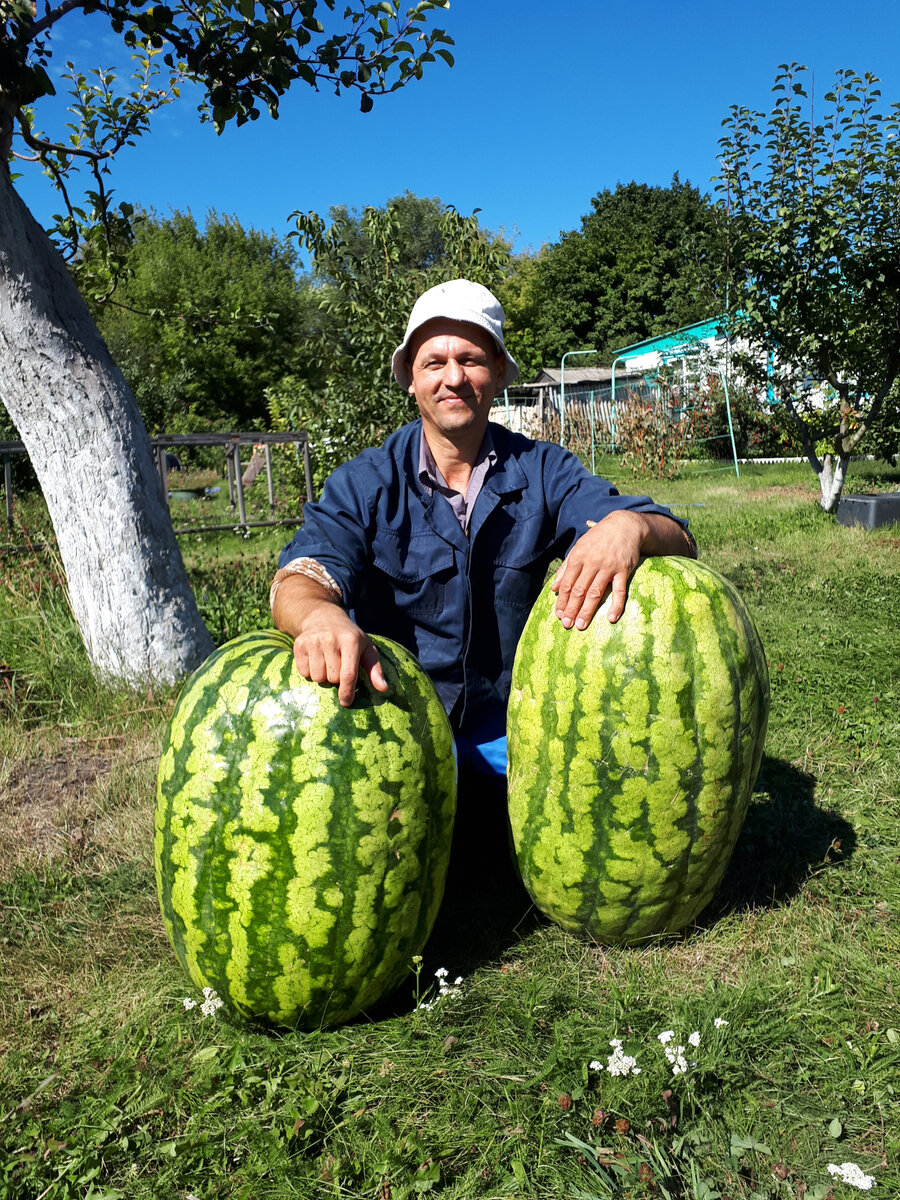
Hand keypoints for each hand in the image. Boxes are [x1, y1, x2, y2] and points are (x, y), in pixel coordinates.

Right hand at [293, 612, 387, 706]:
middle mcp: (331, 639)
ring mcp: (313, 640)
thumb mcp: (366, 649)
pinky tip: (315, 659)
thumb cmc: (350, 637)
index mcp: (351, 641)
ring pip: (317, 677)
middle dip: (336, 678)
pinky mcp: (299, 644)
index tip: (346, 702)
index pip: (348, 673)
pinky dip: (309, 671)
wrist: (324, 617)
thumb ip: (375, 669)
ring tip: (327, 663)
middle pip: (332, 678)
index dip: (347, 691)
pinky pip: (303, 672)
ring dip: (322, 676)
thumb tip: (383, 689)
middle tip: (338, 665)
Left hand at [550, 510, 648, 628]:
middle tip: (566, 624)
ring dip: (587, 610)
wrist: (624, 525)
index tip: (558, 614)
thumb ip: (565, 568)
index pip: (567, 583)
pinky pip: (620, 590)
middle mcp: (592, 562)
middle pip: (579, 590)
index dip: (562, 600)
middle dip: (571, 608)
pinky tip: (611, 618)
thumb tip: (554, 588)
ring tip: (581, 625)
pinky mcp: (624, 570)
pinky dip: (616, 605)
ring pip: (596, 592)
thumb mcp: (579, 548)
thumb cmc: (598, 539)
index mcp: (579, 557)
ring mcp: (608, 567)